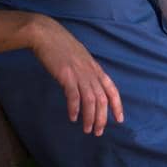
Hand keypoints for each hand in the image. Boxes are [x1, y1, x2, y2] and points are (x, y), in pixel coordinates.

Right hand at [29, 16, 124, 134]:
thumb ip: (87, 72)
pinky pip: (73, 95)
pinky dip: (75, 108)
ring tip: (87, 130)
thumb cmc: (62, 46)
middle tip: (98, 131)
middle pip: (102, 99)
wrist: (47, 34)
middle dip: (102, 118)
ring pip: (90, 100)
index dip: (117, 105)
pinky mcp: (66, 75)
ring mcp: (79, 73)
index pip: (112, 90)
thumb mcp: (81, 59)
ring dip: (90, 117)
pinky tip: (73, 117)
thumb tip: (89, 85)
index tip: (119, 119)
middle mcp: (91, 72)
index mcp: (96, 69)